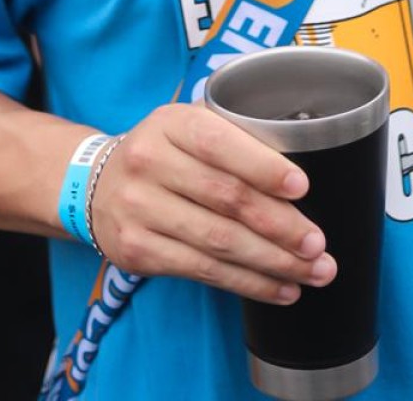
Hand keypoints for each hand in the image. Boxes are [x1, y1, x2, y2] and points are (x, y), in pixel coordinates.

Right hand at [88, 102, 337, 303]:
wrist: (95, 185)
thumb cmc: (164, 153)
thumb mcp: (188, 127)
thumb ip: (233, 138)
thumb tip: (298, 172)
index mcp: (170, 124)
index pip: (218, 143)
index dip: (262, 166)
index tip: (301, 186)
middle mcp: (149, 162)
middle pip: (225, 198)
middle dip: (280, 225)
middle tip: (318, 243)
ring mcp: (139, 209)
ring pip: (218, 242)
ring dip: (273, 262)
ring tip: (312, 271)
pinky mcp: (137, 251)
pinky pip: (202, 271)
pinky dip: (247, 283)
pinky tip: (280, 288)